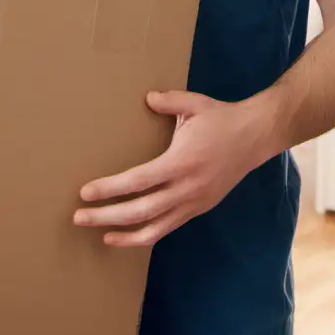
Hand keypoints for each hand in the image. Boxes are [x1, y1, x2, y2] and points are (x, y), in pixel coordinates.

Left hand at [73, 91, 266, 247]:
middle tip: (78, 218)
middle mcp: (187, 188)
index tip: (85, 193)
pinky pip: (169, 227)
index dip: (110, 189)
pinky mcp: (200, 208)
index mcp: (181, 162)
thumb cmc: (222, 118)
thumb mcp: (194, 104)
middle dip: (107, 217)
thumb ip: (167, 101)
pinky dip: (148, 234)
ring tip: (101, 236)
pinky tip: (129, 235)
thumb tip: (146, 98)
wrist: (256, 136)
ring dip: (125, 235)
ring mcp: (194, 202)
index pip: (138, 181)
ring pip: (156, 229)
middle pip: (141, 211)